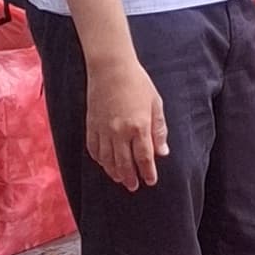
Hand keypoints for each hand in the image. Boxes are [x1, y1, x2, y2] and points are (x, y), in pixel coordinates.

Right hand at [86, 52, 167, 188]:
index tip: (150, 181)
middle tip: (134, 186)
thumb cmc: (137, 83)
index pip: (144, 158)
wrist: (110, 68)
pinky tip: (104, 164)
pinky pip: (94, 149)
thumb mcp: (155, 103)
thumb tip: (163, 152)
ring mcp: (103, 130)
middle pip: (124, 163)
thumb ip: (159, 129)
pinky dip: (99, 160)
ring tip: (120, 179)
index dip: (147, 172)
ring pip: (108, 160)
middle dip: (130, 177)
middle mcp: (120, 132)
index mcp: (139, 126)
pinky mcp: (92, 125)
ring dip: (114, 172)